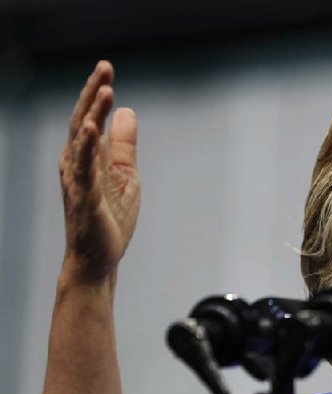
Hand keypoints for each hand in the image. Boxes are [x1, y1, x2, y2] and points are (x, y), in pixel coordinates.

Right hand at [59, 60, 139, 284]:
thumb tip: (126, 111)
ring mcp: (79, 182)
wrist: (99, 259)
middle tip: (105, 68)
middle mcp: (77, 165)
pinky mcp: (85, 200)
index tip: (108, 69)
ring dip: (93, 115)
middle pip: (83, 121)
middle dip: (93, 94)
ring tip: (104, 91)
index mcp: (87, 158)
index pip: (91, 119)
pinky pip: (85, 171)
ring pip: (82, 142)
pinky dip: (88, 149)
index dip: (98, 93)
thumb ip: (124, 145)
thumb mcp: (125, 176)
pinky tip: (93, 130)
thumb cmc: (109, 218)